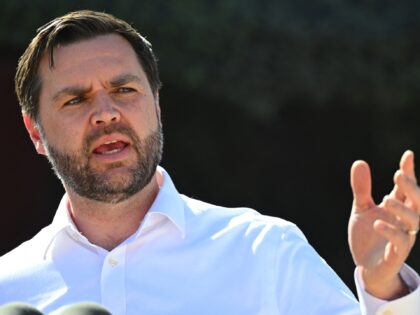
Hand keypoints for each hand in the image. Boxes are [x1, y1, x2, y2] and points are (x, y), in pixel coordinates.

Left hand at [348, 150, 418, 299]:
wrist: (365, 266)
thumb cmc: (368, 236)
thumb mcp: (361, 209)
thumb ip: (362, 189)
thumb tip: (359, 162)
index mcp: (396, 208)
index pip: (406, 188)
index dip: (408, 172)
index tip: (407, 155)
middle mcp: (404, 221)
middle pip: (416, 202)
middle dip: (411, 188)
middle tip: (399, 174)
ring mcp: (403, 236)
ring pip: (414, 221)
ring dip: (402, 209)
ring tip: (385, 199)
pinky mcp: (397, 253)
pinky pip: (400, 242)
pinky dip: (391, 231)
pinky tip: (377, 223)